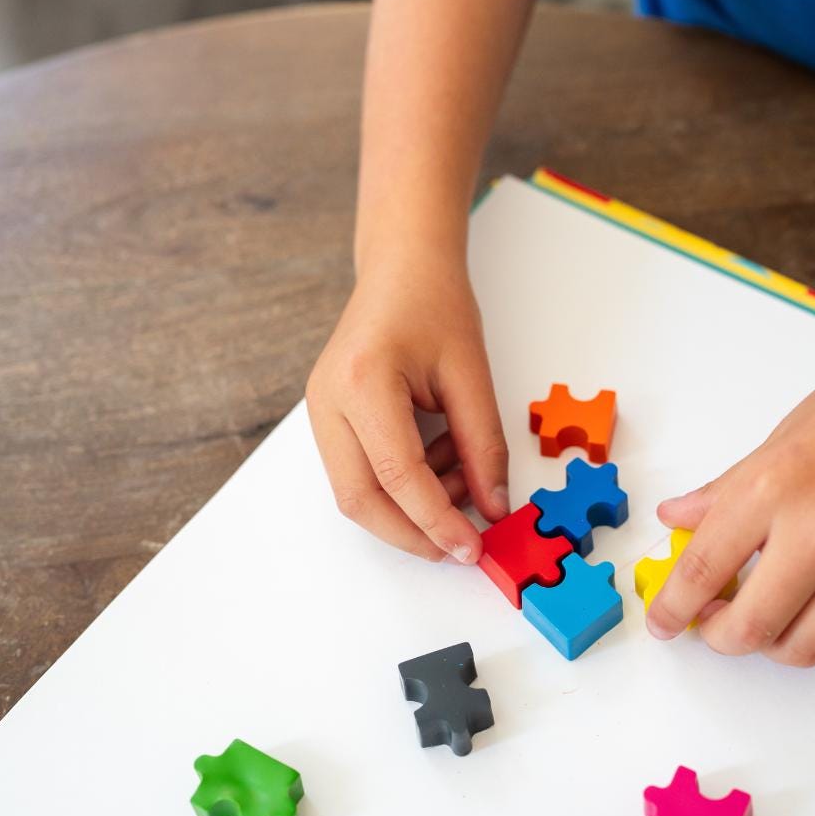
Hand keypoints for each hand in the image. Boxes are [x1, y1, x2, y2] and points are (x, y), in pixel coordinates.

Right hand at [306, 256, 508, 562]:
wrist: (402, 268)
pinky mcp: (329, 420)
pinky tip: (441, 460)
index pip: (397, 475)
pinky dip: (402, 486)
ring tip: (463, 473)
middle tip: (461, 543)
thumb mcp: (473, 375)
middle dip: (413, 533)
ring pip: (356, 494)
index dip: (437, 520)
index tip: (470, 547)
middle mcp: (328, 401)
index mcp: (363, 381)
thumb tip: (493, 507)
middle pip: (360, 500)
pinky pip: (360, 473)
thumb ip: (484, 447)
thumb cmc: (435, 305)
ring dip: (411, 507)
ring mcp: (321, 412)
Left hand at [645, 330, 814, 665]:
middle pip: (748, 629)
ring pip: (801, 649)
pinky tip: (809, 618)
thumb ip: (723, 492)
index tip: (662, 621)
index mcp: (773, 488)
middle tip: (710, 623)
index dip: (671, 607)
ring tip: (761, 618)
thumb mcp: (778, 440)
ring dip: (768, 645)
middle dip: (716, 637)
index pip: (702, 571)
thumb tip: (676, 518)